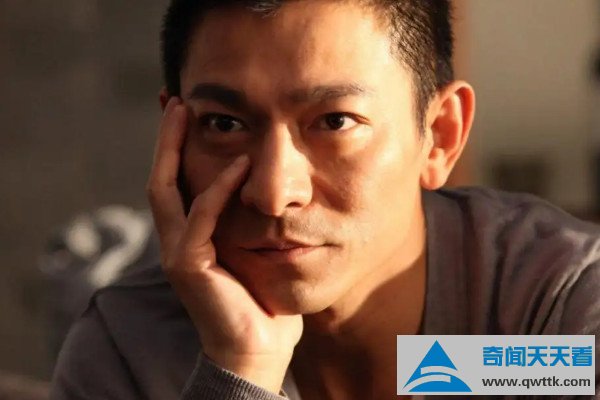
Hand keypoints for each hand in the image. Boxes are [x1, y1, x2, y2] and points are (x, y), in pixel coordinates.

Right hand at [146, 97, 302, 392]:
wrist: (258, 344)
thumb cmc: (261, 296)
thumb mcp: (252, 247)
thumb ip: (244, 218)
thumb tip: (262, 182)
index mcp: (188, 235)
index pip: (174, 182)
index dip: (175, 147)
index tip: (185, 112)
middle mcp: (175, 240)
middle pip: (160, 178)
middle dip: (167, 139)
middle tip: (176, 101)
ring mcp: (176, 253)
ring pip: (167, 190)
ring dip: (177, 149)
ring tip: (190, 113)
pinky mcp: (187, 266)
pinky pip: (202, 218)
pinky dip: (218, 190)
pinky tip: (239, 164)